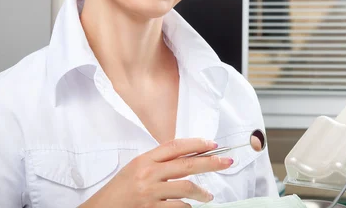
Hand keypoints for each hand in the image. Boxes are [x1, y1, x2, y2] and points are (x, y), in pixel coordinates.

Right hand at [80, 138, 232, 207]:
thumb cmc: (118, 192)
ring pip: (186, 187)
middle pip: (187, 164)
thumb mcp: (135, 169)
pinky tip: (190, 207)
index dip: (196, 143)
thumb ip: (158, 162)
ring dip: (202, 192)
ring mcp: (150, 192)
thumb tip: (188, 157)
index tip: (212, 144)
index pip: (175, 146)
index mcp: (145, 159)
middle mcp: (148, 173)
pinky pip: (178, 207)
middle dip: (211, 162)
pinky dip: (187, 207)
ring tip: (208, 196)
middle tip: (226, 162)